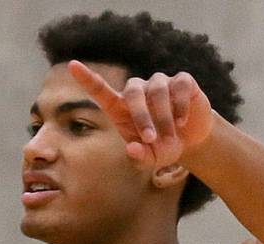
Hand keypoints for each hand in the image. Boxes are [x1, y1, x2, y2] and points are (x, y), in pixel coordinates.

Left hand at [67, 60, 213, 168]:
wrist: (192, 139)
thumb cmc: (163, 146)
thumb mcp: (151, 159)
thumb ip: (139, 157)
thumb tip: (132, 148)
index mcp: (121, 108)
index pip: (100, 89)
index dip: (87, 78)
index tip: (72, 65)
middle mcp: (137, 91)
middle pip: (132, 92)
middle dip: (141, 117)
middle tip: (151, 140)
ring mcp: (159, 83)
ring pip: (157, 92)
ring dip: (164, 118)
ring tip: (171, 137)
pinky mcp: (182, 81)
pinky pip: (178, 87)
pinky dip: (179, 107)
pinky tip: (182, 122)